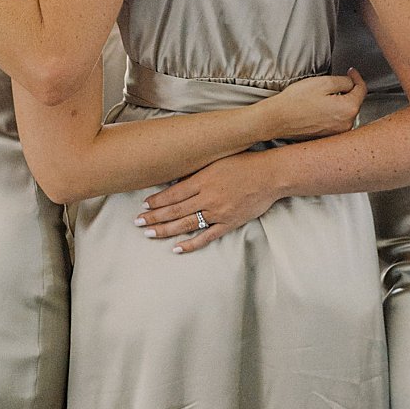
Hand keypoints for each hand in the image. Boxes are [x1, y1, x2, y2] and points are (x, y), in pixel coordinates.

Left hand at [135, 152, 280, 252]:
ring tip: (149, 234)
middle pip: (174, 210)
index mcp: (203, 180)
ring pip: (186, 224)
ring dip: (165, 230)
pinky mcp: (229, 223)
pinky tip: (176, 248)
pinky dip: (191, 243)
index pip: (172, 194)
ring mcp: (218, 212)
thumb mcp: (217, 161)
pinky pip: (206, 236)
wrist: (271, 175)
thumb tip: (177, 181)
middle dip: (154, 217)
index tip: (145, 206)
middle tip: (138, 222)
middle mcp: (207, 197)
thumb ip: (198, 172)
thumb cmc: (245, 163)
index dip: (157, 201)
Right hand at [264, 68, 365, 140]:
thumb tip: (351, 82)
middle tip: (335, 81)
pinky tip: (317, 108)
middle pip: (354, 102)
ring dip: (339, 102)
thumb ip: (343, 81)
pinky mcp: (327, 136)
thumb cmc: (296, 101)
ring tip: (322, 96)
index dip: (357, 77)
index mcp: (348, 109)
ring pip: (344, 112)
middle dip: (348, 90)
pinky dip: (331, 113)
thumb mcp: (323, 82)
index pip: (361, 90)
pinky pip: (335, 121)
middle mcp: (346, 124)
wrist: (277, 119)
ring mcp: (336, 133)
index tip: (351, 72)